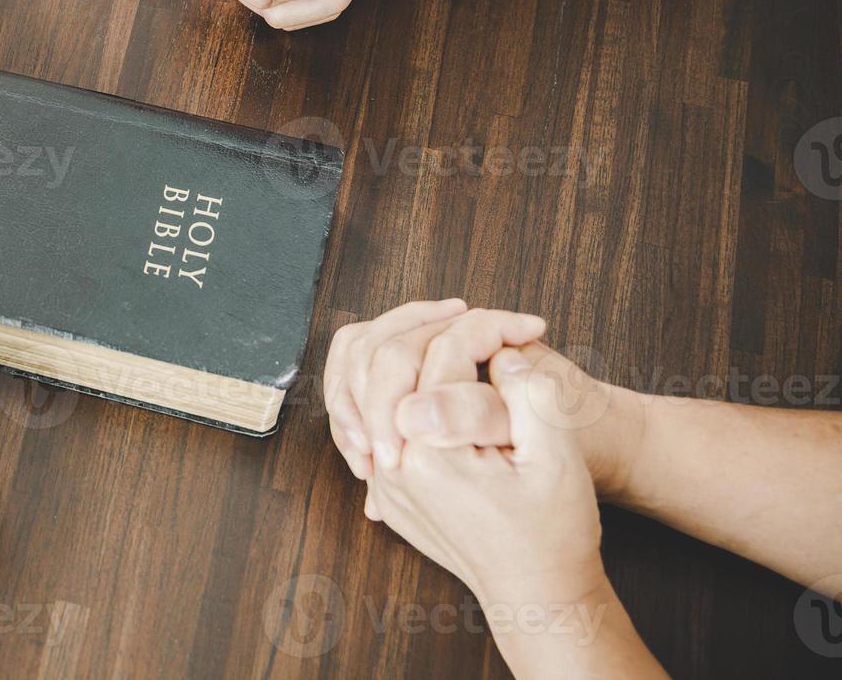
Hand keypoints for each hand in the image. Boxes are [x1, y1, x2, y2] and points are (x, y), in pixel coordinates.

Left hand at [367, 346, 608, 605]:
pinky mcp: (386, 483)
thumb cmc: (553, 532)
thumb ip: (526, 395)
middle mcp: (390, 465)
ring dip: (406, 343)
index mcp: (428, 452)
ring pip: (362, 378)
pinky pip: (366, 413)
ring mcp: (381, 477)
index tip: (530, 328)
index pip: (443, 355)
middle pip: (389, 357)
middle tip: (491, 324)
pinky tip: (433, 367)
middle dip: (439, 326)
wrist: (538, 594)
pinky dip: (392, 378)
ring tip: (456, 331)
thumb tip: (498, 354)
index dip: (491, 329)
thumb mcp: (556, 457)